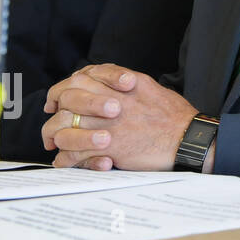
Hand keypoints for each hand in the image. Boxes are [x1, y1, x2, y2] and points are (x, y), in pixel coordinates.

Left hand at [43, 64, 197, 170]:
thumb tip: (105, 83)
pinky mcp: (110, 146)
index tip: (57, 100)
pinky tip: (65, 160)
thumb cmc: (173, 115)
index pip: (80, 78)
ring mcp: (109, 123)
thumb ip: (124, 83)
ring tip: (54, 144)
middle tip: (51, 123)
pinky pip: (76, 152)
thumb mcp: (149, 87)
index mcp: (122, 83)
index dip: (63, 89)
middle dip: (55, 112)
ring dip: (55, 136)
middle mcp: (113, 100)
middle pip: (68, 99)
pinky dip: (66, 158)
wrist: (188, 138)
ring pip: (66, 126)